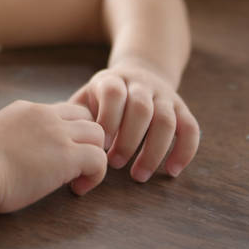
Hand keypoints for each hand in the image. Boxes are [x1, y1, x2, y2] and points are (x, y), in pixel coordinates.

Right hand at [0, 100, 106, 212]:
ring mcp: (58, 134)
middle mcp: (46, 115)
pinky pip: (99, 159)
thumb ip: (9, 133)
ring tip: (78, 178)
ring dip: (93, 156)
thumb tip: (9, 147)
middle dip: (86, 141)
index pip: (64, 111)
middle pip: (86, 117)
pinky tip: (76, 189)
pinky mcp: (68, 156)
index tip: (60, 154)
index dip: (70, 131)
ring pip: (98, 134)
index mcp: (27, 109)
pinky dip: (95, 176)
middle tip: (75, 166)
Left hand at [70, 61, 198, 181]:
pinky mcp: (182, 109)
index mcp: (113, 80)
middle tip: (114, 164)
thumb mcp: (87, 98)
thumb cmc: (104, 98)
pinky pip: (191, 128)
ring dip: (153, 151)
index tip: (98, 147)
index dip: (108, 120)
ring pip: (166, 120)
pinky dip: (184, 151)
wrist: (139, 73)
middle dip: (128, 140)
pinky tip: (172, 172)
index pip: (114, 94)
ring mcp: (164, 96)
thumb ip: (75, 117)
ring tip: (138, 176)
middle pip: (141, 109)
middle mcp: (141, 85)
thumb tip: (57, 146)